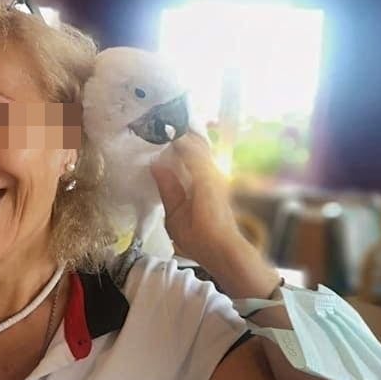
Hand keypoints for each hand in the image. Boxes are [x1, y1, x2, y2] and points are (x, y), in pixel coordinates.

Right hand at [149, 133, 244, 268]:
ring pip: (202, 149)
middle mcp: (214, 172)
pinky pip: (203, 159)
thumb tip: (156, 164)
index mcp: (204, 179)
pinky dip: (190, 152)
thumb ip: (168, 188)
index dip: (173, 136)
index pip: (189, 147)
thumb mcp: (176, 217)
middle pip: (198, 142)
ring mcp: (218, 176)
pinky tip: (177, 156)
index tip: (156, 130)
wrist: (224, 249)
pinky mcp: (217, 181)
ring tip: (165, 138)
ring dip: (185, 142)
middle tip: (158, 129)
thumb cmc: (200, 238)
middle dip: (180, 134)